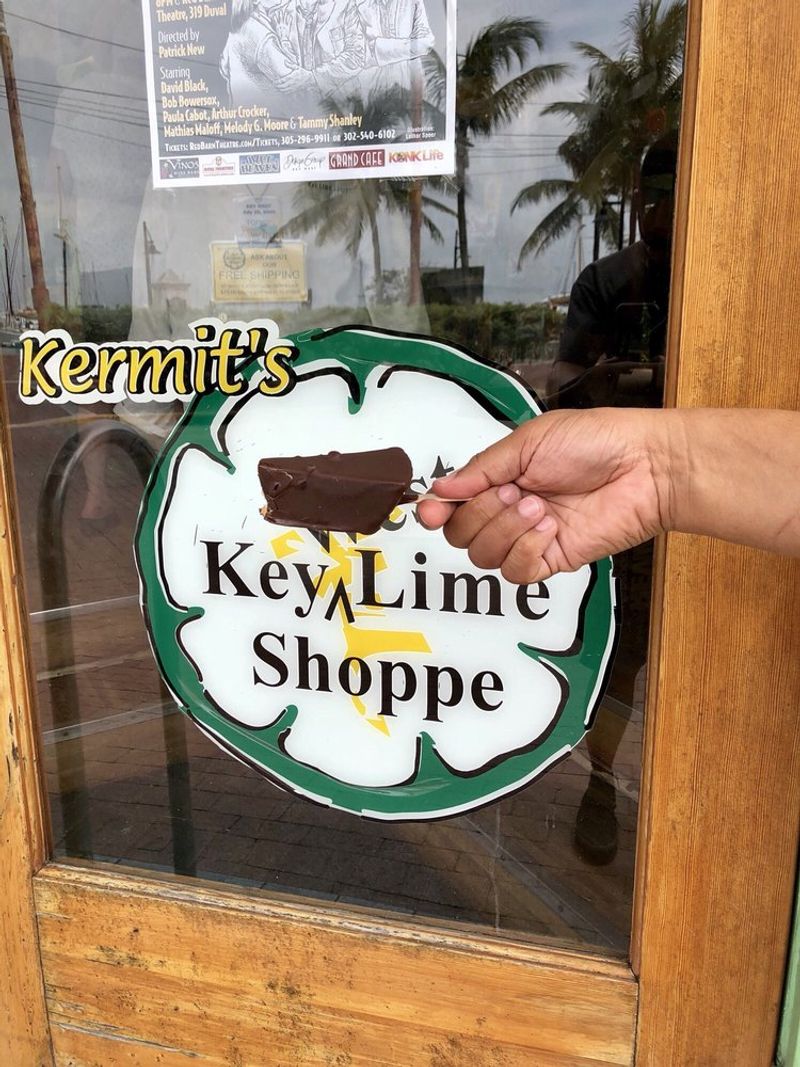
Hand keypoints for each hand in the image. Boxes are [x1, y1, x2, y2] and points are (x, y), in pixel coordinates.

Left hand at [273, 66, 314, 91]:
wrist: (310, 80)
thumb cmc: (303, 73)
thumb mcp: (297, 67)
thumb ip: (290, 64)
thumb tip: (285, 61)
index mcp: (291, 77)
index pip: (282, 81)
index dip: (277, 82)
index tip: (274, 81)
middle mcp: (291, 83)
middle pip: (282, 86)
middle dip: (277, 86)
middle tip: (274, 85)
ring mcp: (293, 88)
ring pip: (284, 90)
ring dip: (279, 90)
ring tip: (276, 88)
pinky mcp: (295, 90)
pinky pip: (288, 92)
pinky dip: (284, 92)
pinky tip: (282, 91)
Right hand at [417, 408, 671, 582]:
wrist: (644, 466)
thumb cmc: (595, 442)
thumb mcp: (529, 442)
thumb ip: (481, 470)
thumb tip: (440, 490)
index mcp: (501, 478)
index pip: (453, 506)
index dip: (436, 511)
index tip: (430, 510)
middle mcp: (510, 510)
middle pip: (461, 535)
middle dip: (480, 514)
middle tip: (512, 492)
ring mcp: (530, 538)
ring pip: (484, 556)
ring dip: (506, 529)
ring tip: (539, 506)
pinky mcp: (553, 560)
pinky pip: (516, 572)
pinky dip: (526, 550)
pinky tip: (549, 528)